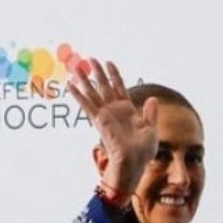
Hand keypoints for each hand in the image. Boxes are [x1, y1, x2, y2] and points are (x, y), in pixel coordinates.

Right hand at [66, 60, 156, 196]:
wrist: (134, 163)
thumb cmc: (143, 152)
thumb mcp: (151, 130)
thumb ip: (150, 114)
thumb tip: (153, 99)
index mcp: (128, 110)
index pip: (119, 87)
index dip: (114, 75)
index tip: (109, 62)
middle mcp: (115, 110)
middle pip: (104, 86)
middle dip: (97, 72)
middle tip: (90, 59)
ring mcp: (106, 114)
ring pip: (93, 92)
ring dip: (84, 80)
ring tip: (76, 67)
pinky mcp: (99, 120)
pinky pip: (87, 104)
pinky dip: (78, 95)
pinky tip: (70, 85)